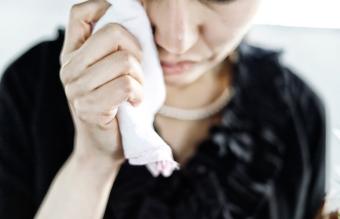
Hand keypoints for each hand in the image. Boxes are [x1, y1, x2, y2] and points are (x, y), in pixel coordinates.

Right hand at [59, 0, 143, 165]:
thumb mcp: (108, 73)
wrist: (102, 147)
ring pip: (124, 62)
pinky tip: (134, 103)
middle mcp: (69, 68)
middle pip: (112, 33)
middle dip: (136, 50)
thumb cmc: (113, 106)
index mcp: (72, 54)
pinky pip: (126, 85)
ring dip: (140, 79)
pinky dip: (138, 94)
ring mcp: (76, 88)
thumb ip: (112, 49)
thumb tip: (135, 20)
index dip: (104, 8)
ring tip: (134, 91)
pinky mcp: (89, 107)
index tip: (124, 25)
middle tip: (135, 70)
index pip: (80, 14)